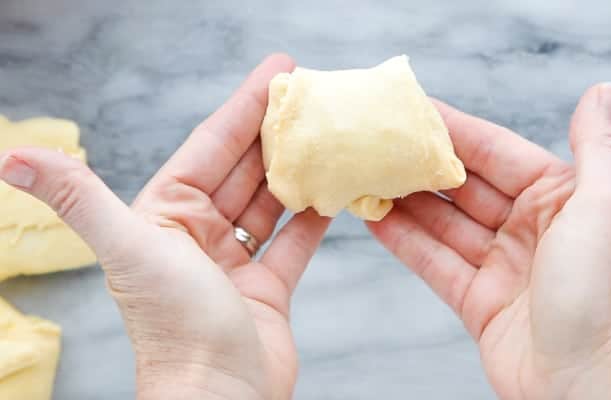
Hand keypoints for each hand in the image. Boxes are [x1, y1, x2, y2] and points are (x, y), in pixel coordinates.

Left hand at [0, 54, 328, 399]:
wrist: (220, 397)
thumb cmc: (175, 327)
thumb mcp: (131, 249)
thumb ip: (82, 199)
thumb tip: (13, 159)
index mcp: (164, 218)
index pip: (209, 148)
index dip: (242, 109)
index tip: (276, 74)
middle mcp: (197, 236)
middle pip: (242, 170)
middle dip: (274, 132)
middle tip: (310, 95)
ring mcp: (233, 263)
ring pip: (269, 202)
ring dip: (295, 171)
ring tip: (325, 136)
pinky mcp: (266, 289)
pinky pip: (293, 242)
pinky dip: (312, 218)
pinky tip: (332, 191)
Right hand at [368, 83, 610, 398]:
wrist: (594, 386)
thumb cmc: (608, 296)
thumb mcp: (607, 206)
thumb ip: (595, 147)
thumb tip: (602, 92)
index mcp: (563, 199)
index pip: (496, 153)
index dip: (454, 130)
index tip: (414, 110)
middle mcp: (531, 229)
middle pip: (464, 187)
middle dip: (422, 165)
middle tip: (378, 142)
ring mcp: (503, 267)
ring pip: (444, 224)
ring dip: (406, 201)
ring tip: (366, 175)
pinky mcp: (479, 303)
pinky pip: (436, 263)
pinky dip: (405, 242)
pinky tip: (375, 219)